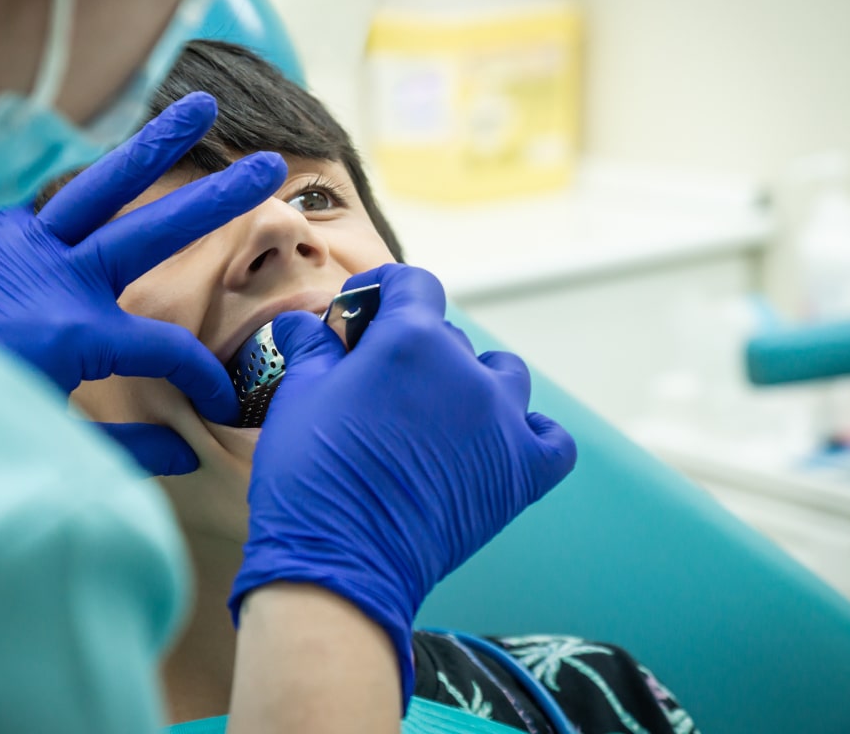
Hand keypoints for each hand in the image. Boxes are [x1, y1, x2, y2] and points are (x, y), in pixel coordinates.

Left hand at [0, 93, 287, 473]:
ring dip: (153, 143)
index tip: (220, 402)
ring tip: (200, 104)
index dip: (204, 378)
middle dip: (218, 199)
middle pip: (156, 230)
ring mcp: (25, 247)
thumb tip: (189, 456)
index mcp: (81, 335)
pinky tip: (111, 154)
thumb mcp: (58, 443)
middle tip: (268, 168)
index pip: (169, 349)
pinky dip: (82, 176)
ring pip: (101, 184)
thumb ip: (129, 450)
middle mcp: (60, 277)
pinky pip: (48, 196)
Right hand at [230, 264, 576, 705]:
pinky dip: (529, 434)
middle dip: (412, 346)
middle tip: (376, 382)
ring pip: (503, 375)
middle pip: (448, 336)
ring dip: (472, 382)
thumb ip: (314, 349)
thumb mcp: (298, 397)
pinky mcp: (522, 473)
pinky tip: (498, 442)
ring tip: (437, 412)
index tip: (362, 311)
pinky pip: (551, 438)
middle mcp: (466, 371)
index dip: (385, 289)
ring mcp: (502, 422)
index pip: (414, 284)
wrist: (340, 565)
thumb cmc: (310, 477)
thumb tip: (304, 323)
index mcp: (412, 340)